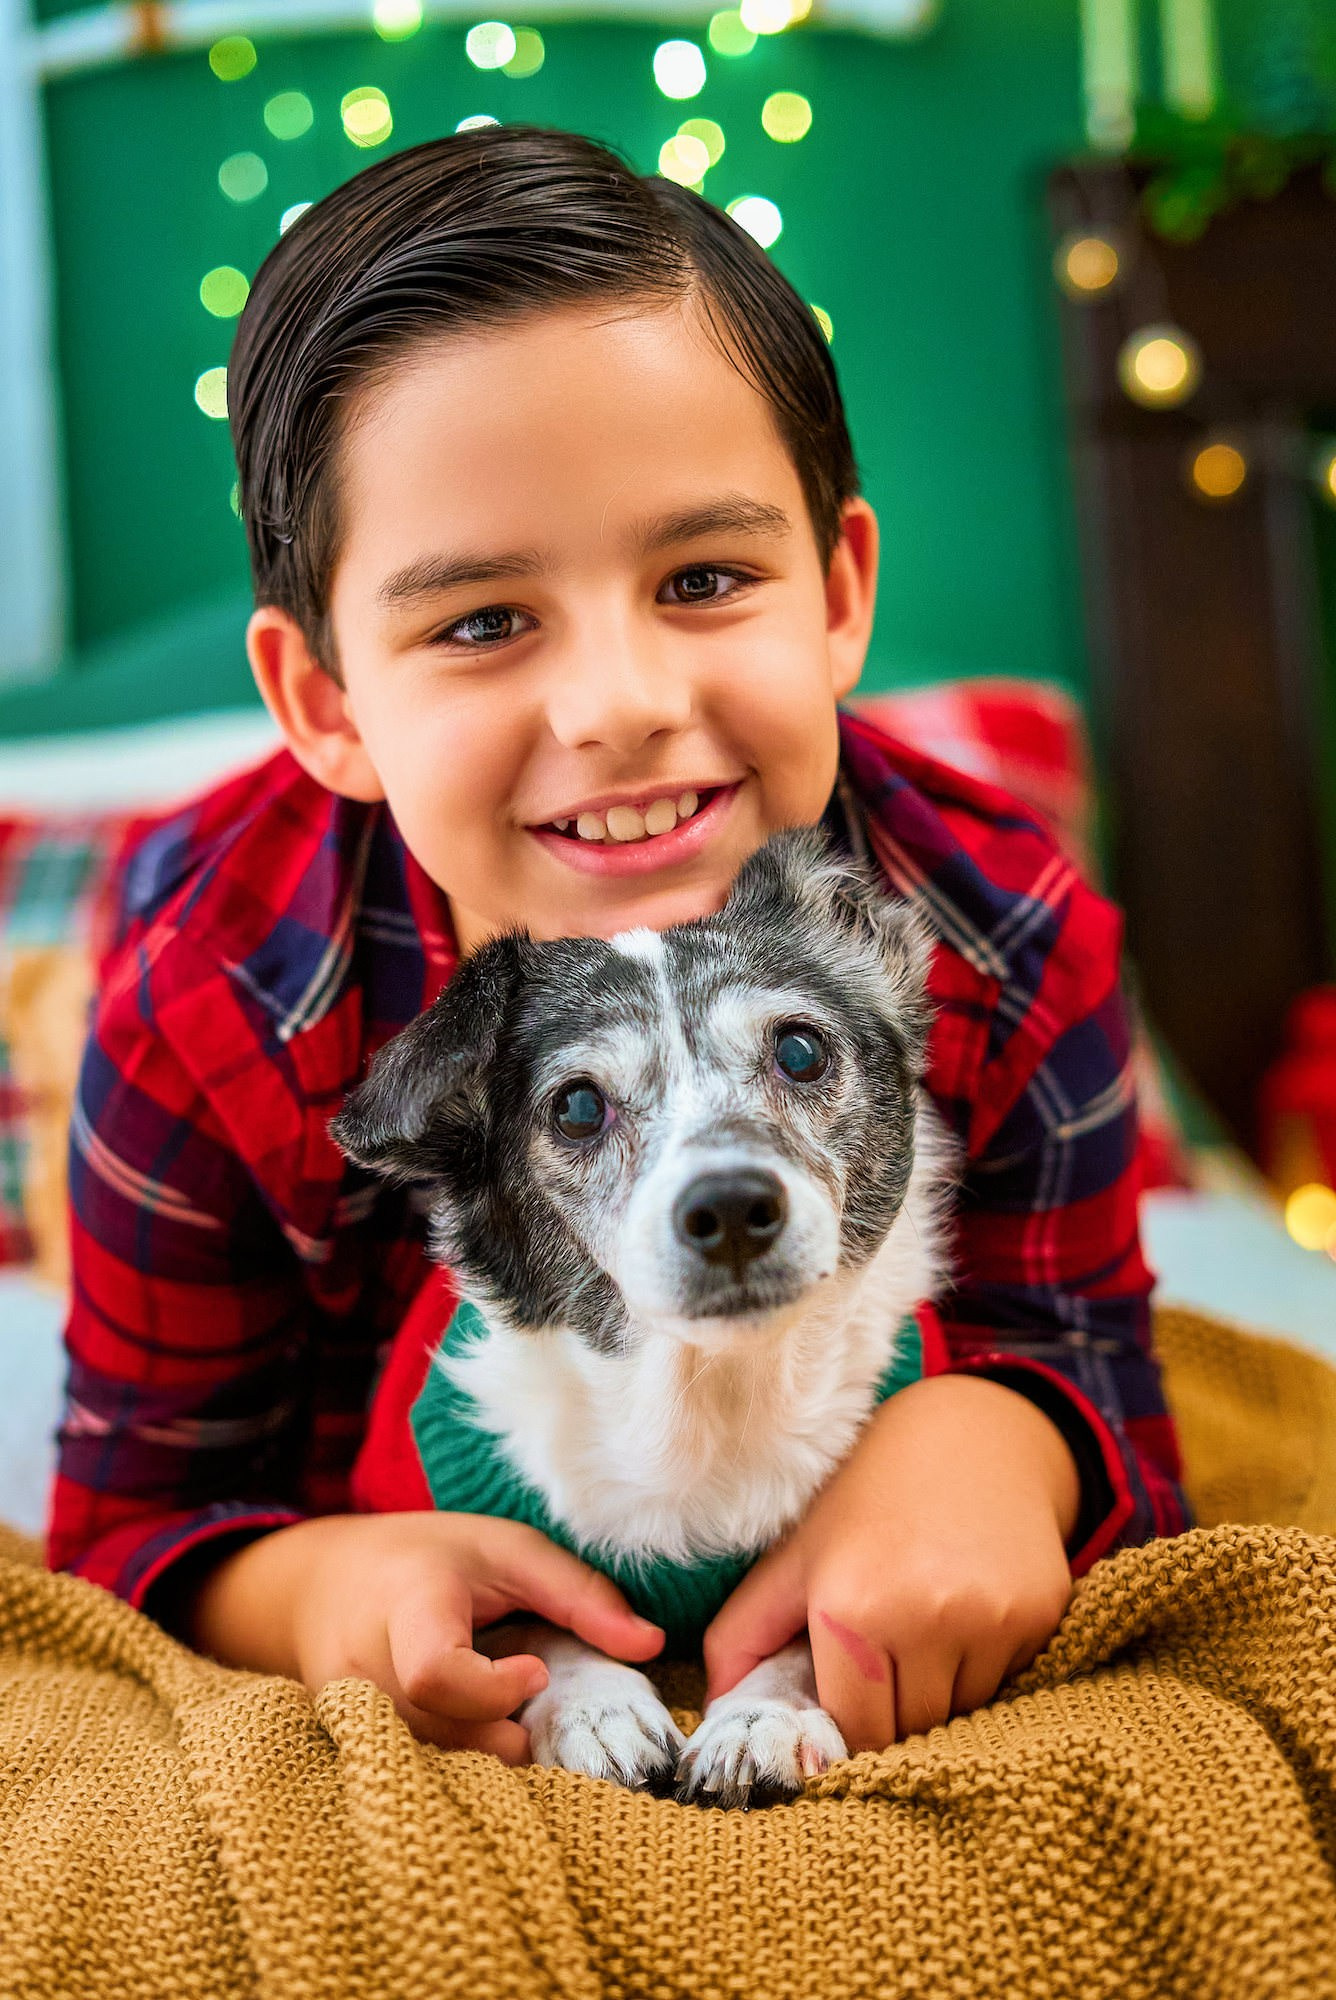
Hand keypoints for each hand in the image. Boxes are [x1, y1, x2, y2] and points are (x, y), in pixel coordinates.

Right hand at [180, 1510, 664, 1761]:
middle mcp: (364, 1666)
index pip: (436, 1674)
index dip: (493, 1691)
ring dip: (482, 1750)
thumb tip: (652, 1645)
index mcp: (406, 1605)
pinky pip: (412, 1771)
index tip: (536, 1673)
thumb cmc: (431, 1557)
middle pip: (444, 1735)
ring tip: (501, 1710)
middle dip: (504, 1733)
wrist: (324, 1582)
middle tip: (532, 1702)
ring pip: (431, 1764)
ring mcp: (346, 1715)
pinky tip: (471, 1729)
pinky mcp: (343, 1745)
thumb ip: (578, 1595)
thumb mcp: (507, 1550)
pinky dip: (453, 1757)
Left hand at [700, 1373, 1079, 1750]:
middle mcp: (925, 1616)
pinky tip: (970, 1613)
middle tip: (889, 1661)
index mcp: (851, 1607)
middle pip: (910, 1730)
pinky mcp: (1039, 1614)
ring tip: (928, 1630)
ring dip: (943, 1694)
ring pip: (962, 1714)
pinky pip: (1009, 1683)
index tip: (848, 1703)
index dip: (849, 1727)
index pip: (856, 1732)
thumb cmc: (865, 1502)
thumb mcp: (793, 1557)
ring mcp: (990, 1618)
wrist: (970, 1436)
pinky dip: (987, 1668)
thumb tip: (714, 1719)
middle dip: (895, 1712)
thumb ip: (739, 1638)